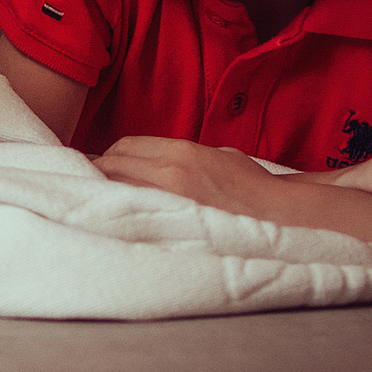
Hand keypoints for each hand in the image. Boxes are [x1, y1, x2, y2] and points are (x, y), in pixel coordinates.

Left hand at [94, 135, 277, 216]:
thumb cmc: (252, 186)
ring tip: (101, 204)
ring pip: (116, 190)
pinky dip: (122, 215)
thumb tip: (156, 162)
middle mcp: (170, 171)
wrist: (279, 214)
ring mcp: (170, 200)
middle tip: (92, 185)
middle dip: (99, 174)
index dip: (109, 155)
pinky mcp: (174, 225)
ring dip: (105, 194)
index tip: (103, 165)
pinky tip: (121, 221)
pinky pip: (134, 216)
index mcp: (180, 151)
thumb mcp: (218, 155)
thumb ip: (184, 156)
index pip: (124, 146)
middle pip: (112, 165)